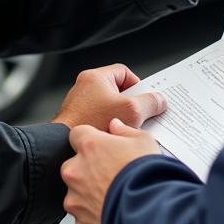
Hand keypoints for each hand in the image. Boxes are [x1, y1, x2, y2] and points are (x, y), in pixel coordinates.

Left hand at [52, 64, 166, 130]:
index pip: (124, 73)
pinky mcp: (78, 123)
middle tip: (140, 116)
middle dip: (130, 106)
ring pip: (109, 109)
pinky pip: (100, 122)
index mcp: (95, 78)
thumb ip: (150, 102)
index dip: (138, 85)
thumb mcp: (131, 111)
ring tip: (127, 131)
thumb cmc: (93, 126)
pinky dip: (109, 130)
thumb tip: (159, 100)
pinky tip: (114, 141)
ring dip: (120, 119)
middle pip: (117, 92)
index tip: (145, 99)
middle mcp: (84, 90)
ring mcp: (80, 107)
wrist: (64, 150)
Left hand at [62, 119, 160, 223]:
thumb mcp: (143, 141)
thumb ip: (124, 131)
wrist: (150, 211)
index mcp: (90, 146)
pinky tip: (112, 213)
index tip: (99, 146)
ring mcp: (75, 199)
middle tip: (109, 175)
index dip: (89, 140)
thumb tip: (115, 126)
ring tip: (113, 197)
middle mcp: (76, 170)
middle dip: (86, 169)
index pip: (77, 134)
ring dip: (88, 195)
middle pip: (72, 165)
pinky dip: (93, 217)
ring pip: (75, 194)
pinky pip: (83, 218)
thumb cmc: (147, 175)